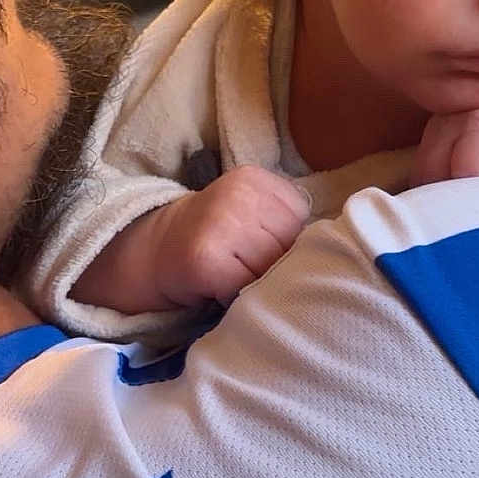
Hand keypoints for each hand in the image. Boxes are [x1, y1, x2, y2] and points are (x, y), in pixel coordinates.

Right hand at [71, 165, 310, 313]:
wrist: (152, 250)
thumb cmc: (215, 239)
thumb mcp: (252, 214)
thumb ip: (286, 224)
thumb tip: (326, 256)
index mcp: (257, 179)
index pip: (302, 224)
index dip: (288, 246)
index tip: (260, 249)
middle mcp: (239, 194)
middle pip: (290, 248)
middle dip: (276, 267)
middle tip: (245, 268)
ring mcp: (220, 224)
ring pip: (271, 270)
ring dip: (257, 284)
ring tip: (234, 278)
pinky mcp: (205, 259)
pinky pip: (244, 290)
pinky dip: (235, 298)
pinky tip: (218, 289)